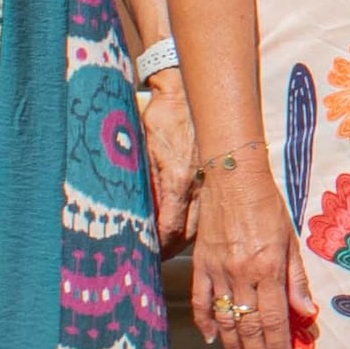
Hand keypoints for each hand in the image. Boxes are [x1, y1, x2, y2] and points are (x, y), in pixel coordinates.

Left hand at [137, 68, 197, 243]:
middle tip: (155, 255)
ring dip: (184, 238)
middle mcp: (198, 185)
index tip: (147, 255)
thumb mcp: (141, 149)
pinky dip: (196, 223)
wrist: (185, 93)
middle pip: (189, 235)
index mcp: (177, 180)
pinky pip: (207, 210)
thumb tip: (134, 214)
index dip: (158, 247)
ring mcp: (209, 182)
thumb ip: (140, 183)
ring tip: (167, 244)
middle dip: (171, 249)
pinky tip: (184, 224)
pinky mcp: (214, 177)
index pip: (170, 229)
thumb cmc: (159, 118)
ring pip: (202, 226)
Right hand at [192, 155, 298, 348]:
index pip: (274, 319)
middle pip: (249, 326)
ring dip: (233, 346)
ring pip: (226, 318)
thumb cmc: (267, 205)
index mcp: (268, 269)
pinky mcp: (200, 264)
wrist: (233, 177)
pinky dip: (206, 321)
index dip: (278, 347)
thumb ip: (296, 278)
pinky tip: (212, 338)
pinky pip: (201, 300)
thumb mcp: (290, 239)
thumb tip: (306, 311)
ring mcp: (218, 271)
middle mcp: (242, 274)